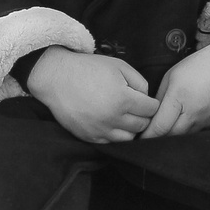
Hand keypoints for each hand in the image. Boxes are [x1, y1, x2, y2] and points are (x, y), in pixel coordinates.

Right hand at [27, 50, 157, 144]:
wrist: (57, 78)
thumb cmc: (89, 69)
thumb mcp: (119, 66)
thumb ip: (140, 82)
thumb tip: (147, 98)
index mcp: (123, 99)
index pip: (152, 109)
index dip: (151, 103)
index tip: (146, 99)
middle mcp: (113, 118)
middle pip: (142, 125)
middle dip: (143, 115)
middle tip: (136, 107)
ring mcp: (100, 130)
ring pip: (129, 138)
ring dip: (130, 128)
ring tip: (124, 115)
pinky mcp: (89, 137)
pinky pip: (111, 143)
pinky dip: (115, 134)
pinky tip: (111, 122)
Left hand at [143, 37, 209, 138]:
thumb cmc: (202, 65)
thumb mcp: (172, 75)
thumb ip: (160, 97)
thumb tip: (151, 115)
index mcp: (179, 98)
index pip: (159, 127)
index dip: (147, 135)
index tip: (138, 137)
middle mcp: (193, 113)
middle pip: (170, 137)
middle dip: (158, 137)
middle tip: (149, 133)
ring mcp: (206, 120)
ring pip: (183, 137)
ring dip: (173, 134)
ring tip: (167, 126)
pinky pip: (196, 132)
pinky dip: (187, 130)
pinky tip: (186, 119)